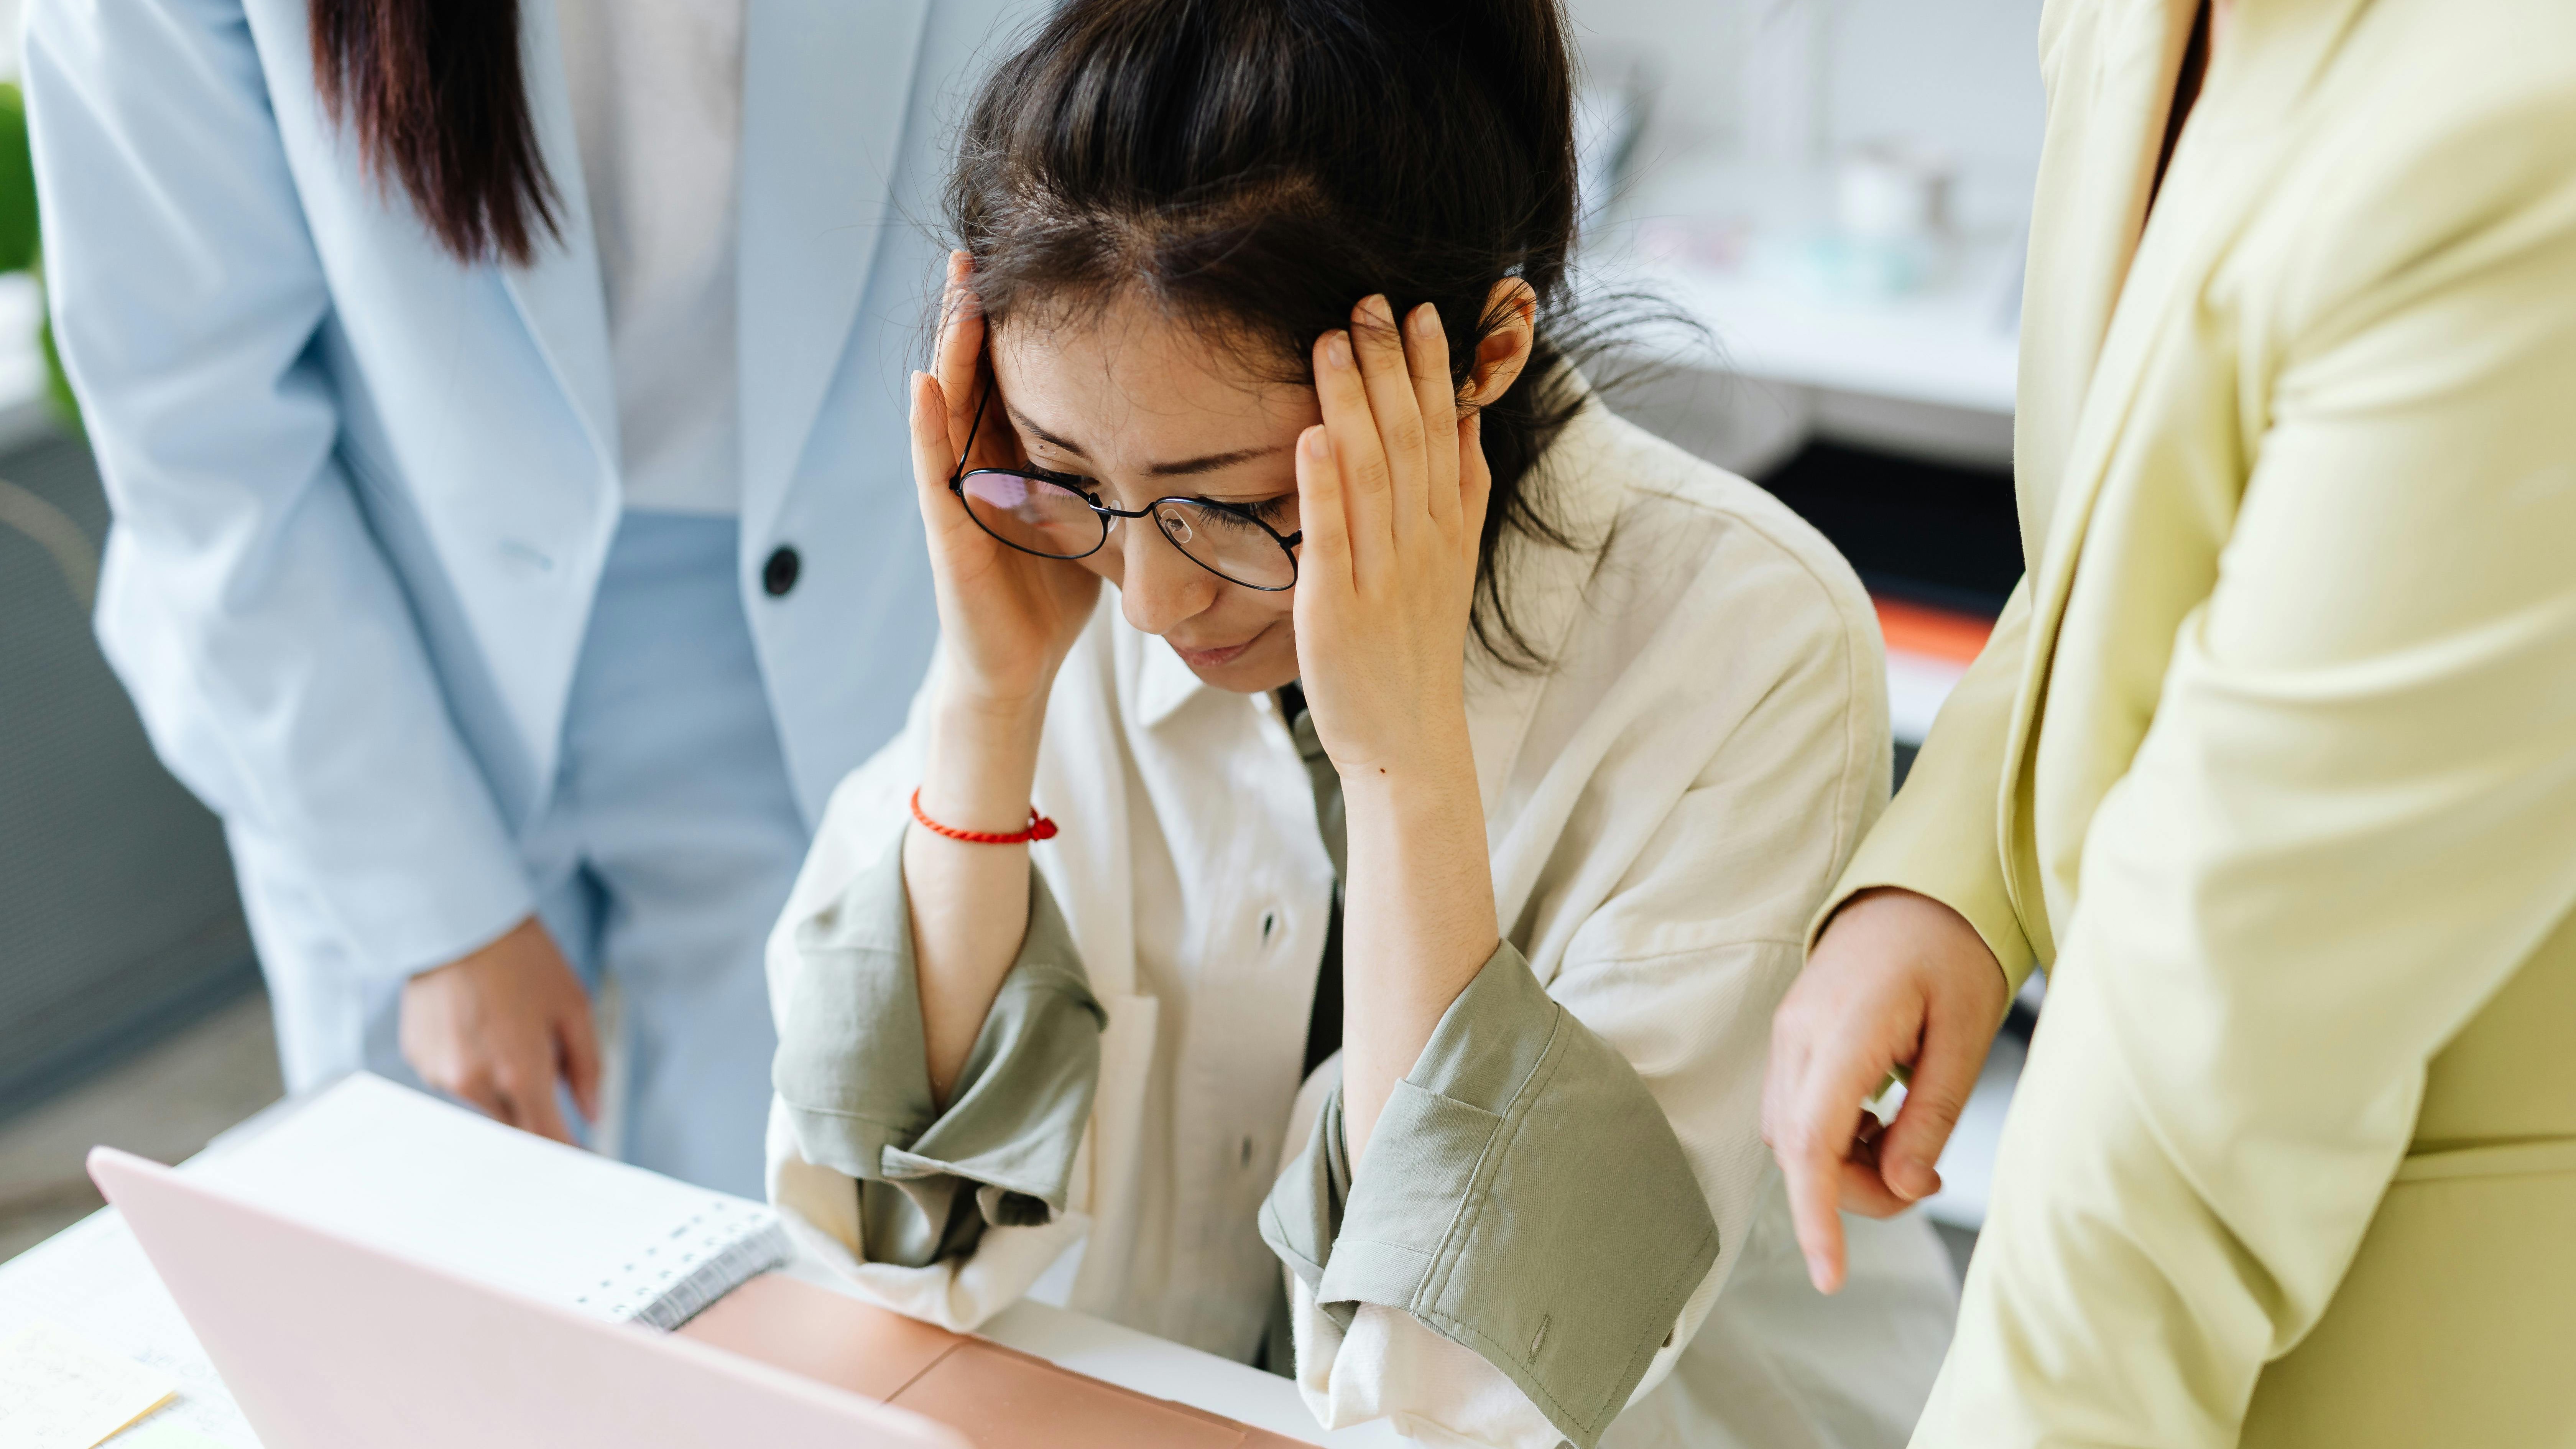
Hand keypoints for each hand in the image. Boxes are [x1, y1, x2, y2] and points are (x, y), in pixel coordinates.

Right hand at [400, 915, 600, 1143]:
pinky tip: (477, 1026)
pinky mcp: (418, 1059)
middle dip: (535, 1113)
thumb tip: (592, 1114)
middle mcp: (475, 1082)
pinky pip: (454, 1080)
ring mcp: (440, 1073)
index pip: (546, 1138)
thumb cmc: (523, 959)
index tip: (581, 1162)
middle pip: (514, 1126)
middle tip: (547, 1075)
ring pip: (484, 1103)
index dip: (566, 1153)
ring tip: (507, 1030)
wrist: (459, 920)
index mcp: (520, 1071)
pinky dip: (472, 1066)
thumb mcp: (574, 1008)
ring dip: (502, 1086)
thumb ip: (588, 1068)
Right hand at [909, 250, 1101, 714]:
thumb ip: (1113, 472)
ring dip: (950, 351)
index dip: (1015, 325)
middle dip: (972, 316)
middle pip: (973, 375)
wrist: (1018, 664)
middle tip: (976, 254)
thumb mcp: (1094, 516)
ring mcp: (958, 492)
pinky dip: (928, 425)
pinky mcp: (948, 529)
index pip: (1011, 376)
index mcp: (1014, 456)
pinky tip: (925, 383)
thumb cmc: (1054, 591)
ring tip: (957, 296)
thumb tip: (1181, 436)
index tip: (1031, 264)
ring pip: (948, 407)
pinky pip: (934, 468)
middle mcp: (979, 463)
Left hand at [1296, 295, 1502, 1162]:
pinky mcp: (1339, 608)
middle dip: (1391, 365)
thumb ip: (1457, 495)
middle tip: (1371, 298)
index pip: (1443, 433)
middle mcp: (1421, 543)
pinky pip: (1332, 537)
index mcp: (1445, 531)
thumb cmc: (1412, 654)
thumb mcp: (1446, 567)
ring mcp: (1382, 574)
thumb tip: (1465, 421)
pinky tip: (1309, 433)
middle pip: (1409, 437)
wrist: (1408, 744)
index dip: (1434, 370)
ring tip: (1336, 337)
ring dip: (1354, 401)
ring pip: (1372, 472)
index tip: (1421, 310)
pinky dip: (1323, 485)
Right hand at [1763, 887, 2006, 1291]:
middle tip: (1925, 1179)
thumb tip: (1900, 1188)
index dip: (1817, 1217)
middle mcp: (1797, 1036)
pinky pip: (1795, 1112)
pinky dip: (1832, 1139)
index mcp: (1843, 1031)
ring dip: (1842, 1166)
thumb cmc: (1950, 952)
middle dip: (1853, 1192)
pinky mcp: (1792, 1039)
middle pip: (1799, 1152)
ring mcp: (1787, 1035)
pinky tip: (1877, 1123)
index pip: (1811, 1144)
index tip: (1831, 1275)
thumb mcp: (1965, 1037)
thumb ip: (1930, 1117)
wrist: (1917, 890)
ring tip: (1907, 1147)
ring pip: (1791, 1138)